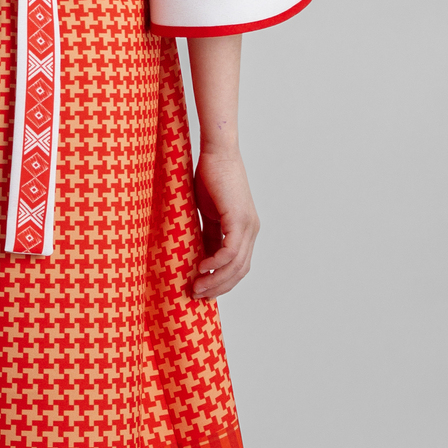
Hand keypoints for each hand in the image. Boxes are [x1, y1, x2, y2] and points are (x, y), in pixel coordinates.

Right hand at [191, 142, 258, 298]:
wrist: (217, 153)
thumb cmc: (209, 178)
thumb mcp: (208, 214)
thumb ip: (209, 235)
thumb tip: (201, 258)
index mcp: (246, 229)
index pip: (239, 266)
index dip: (222, 282)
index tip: (203, 291)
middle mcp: (252, 230)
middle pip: (240, 270)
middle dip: (218, 286)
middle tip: (196, 295)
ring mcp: (248, 225)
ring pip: (236, 265)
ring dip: (216, 280)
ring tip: (195, 286)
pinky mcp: (239, 219)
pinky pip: (230, 251)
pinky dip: (216, 264)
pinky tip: (201, 268)